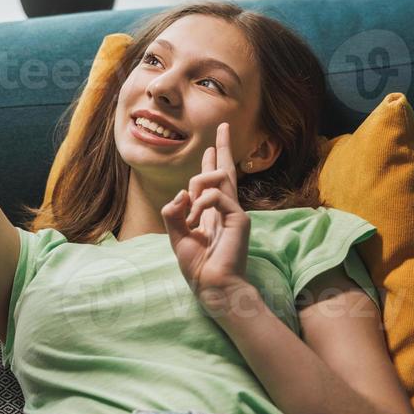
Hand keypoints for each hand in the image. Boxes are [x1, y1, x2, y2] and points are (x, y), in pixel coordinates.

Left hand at [161, 122, 253, 313]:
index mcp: (213, 213)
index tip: (210, 148)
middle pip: (225, 170)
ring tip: (191, 216)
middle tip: (224, 126)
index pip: (213, 182)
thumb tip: (179, 194)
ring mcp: (234, 212)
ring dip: (197, 188)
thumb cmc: (198, 267)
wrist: (213, 286)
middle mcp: (226, 209)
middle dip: (223, 147)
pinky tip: (197, 221)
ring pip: (217, 179)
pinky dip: (201, 203)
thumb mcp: (177, 237)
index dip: (211, 163)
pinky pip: (216, 195)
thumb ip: (174, 214)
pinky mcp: (239, 218)